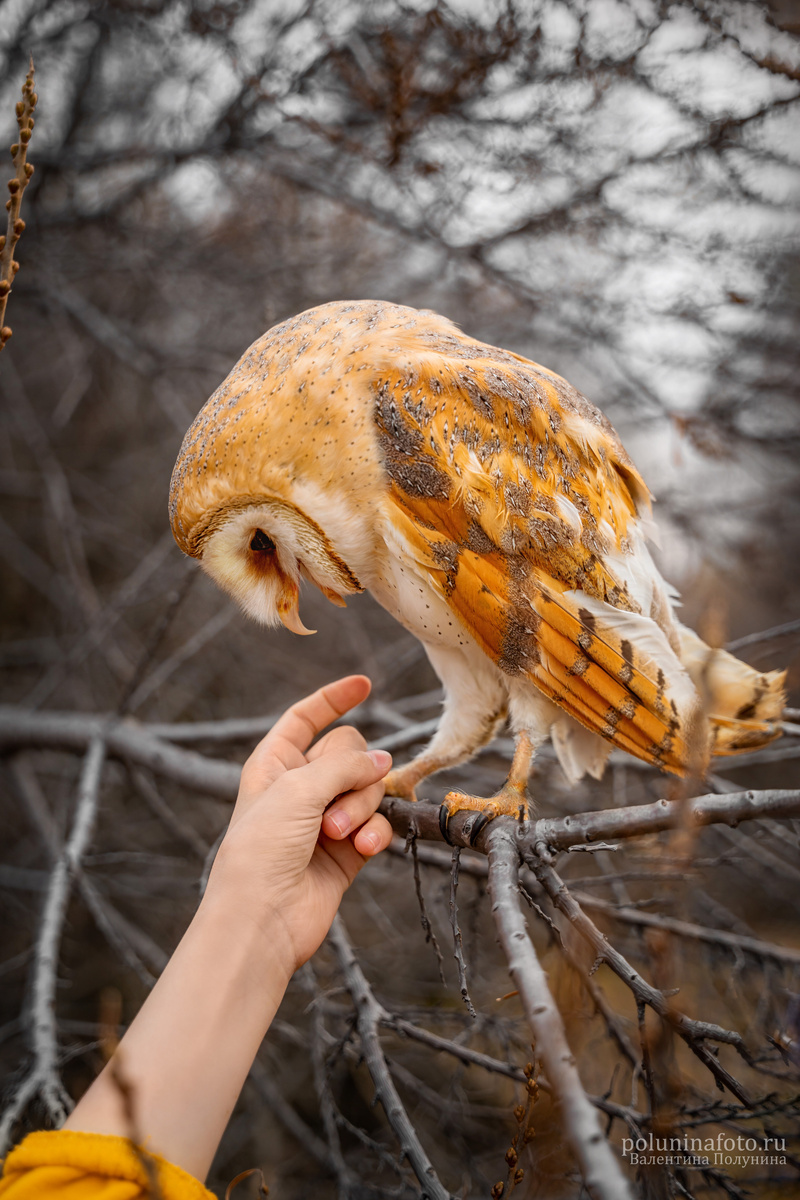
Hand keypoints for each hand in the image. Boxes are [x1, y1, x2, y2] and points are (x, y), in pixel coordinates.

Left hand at [203, 674, 392, 973]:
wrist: (262, 919)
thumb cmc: (261, 850)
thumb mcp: (297, 790)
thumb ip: (344, 765)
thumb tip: (383, 760)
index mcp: (274, 763)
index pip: (306, 718)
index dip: (333, 698)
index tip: (364, 683)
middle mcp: (300, 787)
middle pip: (349, 751)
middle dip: (351, 772)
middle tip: (331, 806)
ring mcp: (326, 818)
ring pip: (368, 787)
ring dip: (360, 807)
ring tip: (338, 834)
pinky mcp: (349, 849)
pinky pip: (376, 823)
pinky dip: (373, 832)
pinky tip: (362, 848)